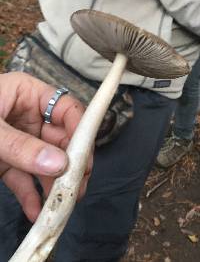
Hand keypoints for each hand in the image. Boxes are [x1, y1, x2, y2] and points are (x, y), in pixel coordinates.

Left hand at [0, 72, 91, 221]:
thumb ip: (20, 146)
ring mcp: (21, 139)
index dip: (81, 131)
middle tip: (76, 188)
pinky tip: (34, 211)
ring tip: (59, 205)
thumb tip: (60, 164)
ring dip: (53, 184)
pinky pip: (25, 176)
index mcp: (28, 95)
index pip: (68, 109)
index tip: (84, 159)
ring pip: (46, 161)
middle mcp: (30, 116)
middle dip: (71, 165)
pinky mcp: (9, 160)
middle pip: (61, 139)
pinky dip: (30, 194)